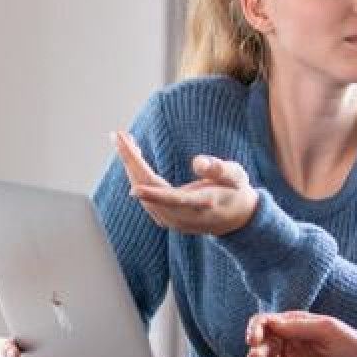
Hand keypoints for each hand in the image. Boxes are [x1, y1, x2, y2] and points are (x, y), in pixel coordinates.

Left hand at [114, 130, 258, 235]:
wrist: (236, 218)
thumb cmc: (236, 191)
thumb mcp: (237, 176)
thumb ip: (220, 169)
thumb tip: (198, 162)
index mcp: (203, 204)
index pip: (175, 200)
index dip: (155, 195)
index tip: (135, 188)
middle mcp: (184, 216)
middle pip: (151, 192)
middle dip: (132, 163)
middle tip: (119, 136)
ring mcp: (173, 220)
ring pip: (144, 195)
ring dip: (131, 167)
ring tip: (124, 141)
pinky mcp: (166, 218)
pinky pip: (146, 197)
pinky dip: (136, 176)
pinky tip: (133, 159)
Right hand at [245, 312, 356, 356]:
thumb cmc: (352, 345)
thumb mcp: (328, 329)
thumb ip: (300, 326)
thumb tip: (273, 323)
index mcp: (295, 326)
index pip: (266, 324)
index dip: (254, 329)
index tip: (253, 339)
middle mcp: (289, 344)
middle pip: (262, 347)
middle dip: (257, 353)